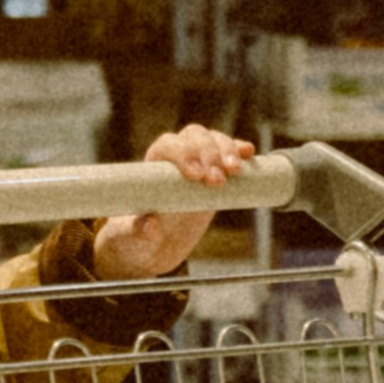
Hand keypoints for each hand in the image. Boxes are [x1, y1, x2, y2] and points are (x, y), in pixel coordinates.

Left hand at [92, 122, 254, 280]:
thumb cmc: (139, 239)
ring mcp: (199, 162)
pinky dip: (239, 151)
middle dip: (209, 153)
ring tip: (235, 172)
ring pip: (214, 140)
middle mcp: (175, 158)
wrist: (156, 246)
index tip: (196, 176)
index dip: (183, 153)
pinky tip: (248, 154)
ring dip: (227, 150)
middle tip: (218, 181)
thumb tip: (149, 225)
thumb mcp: (135, 240)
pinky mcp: (217, 173)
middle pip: (194, 136)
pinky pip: (230, 154)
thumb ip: (138, 233)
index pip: (168, 145)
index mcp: (152, 167)